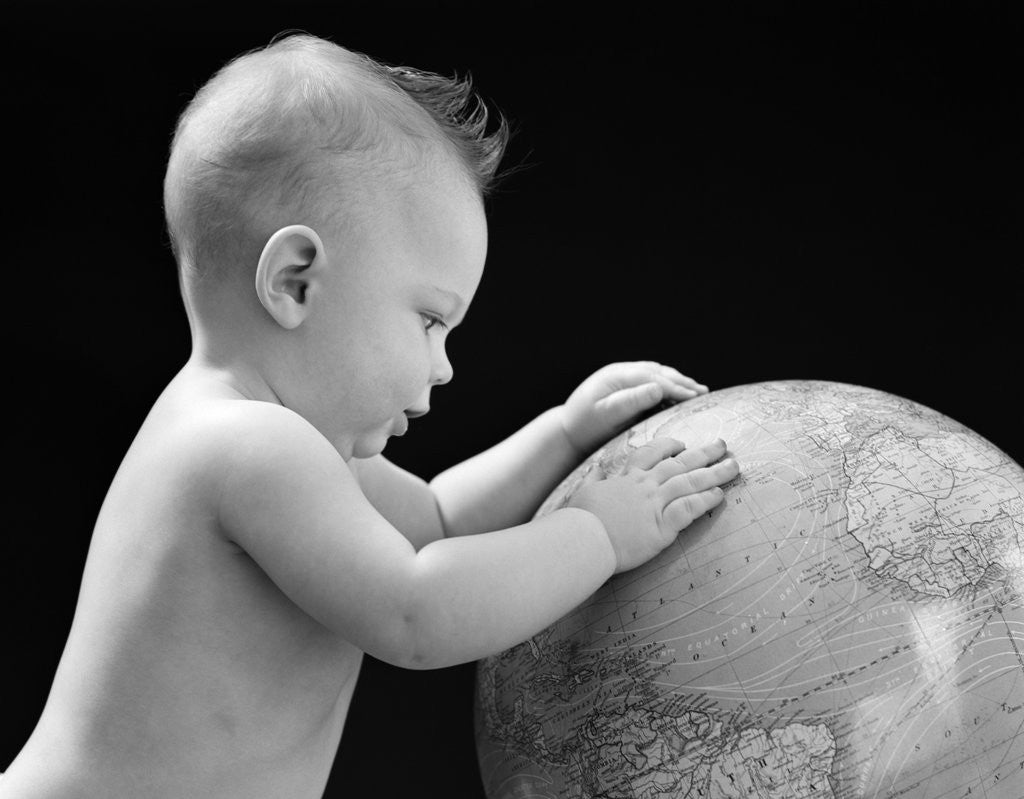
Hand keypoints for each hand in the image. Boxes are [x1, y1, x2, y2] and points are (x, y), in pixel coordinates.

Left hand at [560, 361, 708, 456]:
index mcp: (615, 376)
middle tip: (703, 393)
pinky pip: (651, 381)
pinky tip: (679, 394)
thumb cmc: (584, 427)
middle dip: (681, 382)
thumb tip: (658, 389)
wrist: (568, 430)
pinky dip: (668, 386)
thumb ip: (630, 402)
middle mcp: (620, 371)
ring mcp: (623, 376)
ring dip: (677, 382)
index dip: (675, 386)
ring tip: (698, 391)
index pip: (652, 377)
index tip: (694, 396)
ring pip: (656, 374)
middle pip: (657, 372)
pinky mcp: (625, 385)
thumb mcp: (605, 416)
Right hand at [567, 437, 737, 572]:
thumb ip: (593, 479)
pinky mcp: (661, 526)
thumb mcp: (583, 493)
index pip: (651, 453)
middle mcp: (643, 485)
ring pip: (690, 482)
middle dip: (703, 453)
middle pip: (679, 463)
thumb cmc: (579, 521)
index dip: (669, 446)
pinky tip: (720, 496)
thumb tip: (596, 468)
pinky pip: (689, 508)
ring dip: (714, 473)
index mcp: (626, 478)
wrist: (581, 540)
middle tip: (722, 445)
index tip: (682, 444)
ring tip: (734, 466)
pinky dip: (705, 500)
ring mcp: (654, 504)